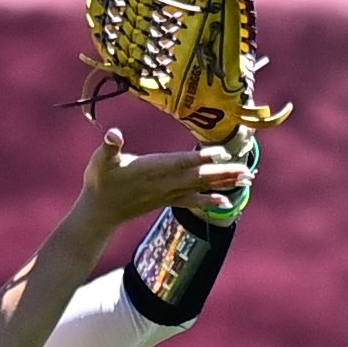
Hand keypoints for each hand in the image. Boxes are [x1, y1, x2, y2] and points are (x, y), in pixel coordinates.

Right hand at [76, 128, 253, 230]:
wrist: (101, 211)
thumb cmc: (100, 181)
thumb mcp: (101, 160)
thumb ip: (109, 147)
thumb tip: (113, 135)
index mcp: (152, 169)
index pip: (180, 162)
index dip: (200, 157)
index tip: (221, 153)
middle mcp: (164, 183)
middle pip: (199, 176)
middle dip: (224, 173)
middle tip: (248, 170)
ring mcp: (168, 193)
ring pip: (201, 187)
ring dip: (225, 183)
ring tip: (247, 180)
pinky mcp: (168, 200)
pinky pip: (193, 200)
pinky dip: (210, 200)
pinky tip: (227, 201)